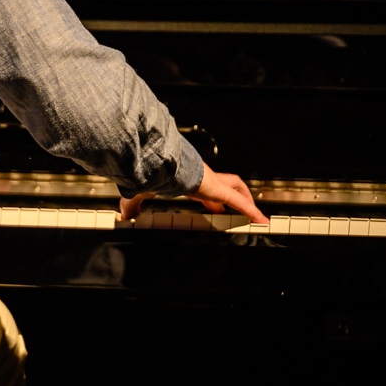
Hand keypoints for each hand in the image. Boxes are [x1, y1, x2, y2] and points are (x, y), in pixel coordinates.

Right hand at [119, 162, 267, 223]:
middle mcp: (204, 177)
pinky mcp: (219, 190)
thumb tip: (124, 215)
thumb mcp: (141, 193)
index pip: (205, 187)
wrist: (158, 165)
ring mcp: (213, 182)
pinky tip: (261, 220)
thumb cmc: (151, 175)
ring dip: (247, 200)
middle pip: (226, 183)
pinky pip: (241, 202)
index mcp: (189, 178)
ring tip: (255, 214)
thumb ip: (133, 204)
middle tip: (240, 208)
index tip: (215, 207)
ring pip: (237, 187)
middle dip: (234, 195)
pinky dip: (252, 211)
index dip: (212, 198)